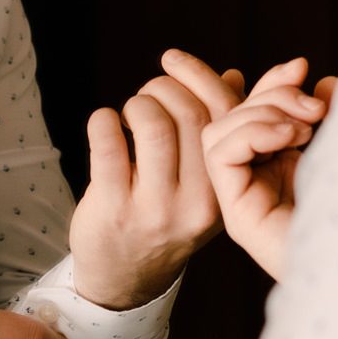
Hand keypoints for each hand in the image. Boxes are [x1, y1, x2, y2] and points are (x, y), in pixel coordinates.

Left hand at [67, 49, 246, 309]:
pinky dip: (103, 121)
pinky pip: (108, 144)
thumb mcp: (203, 181)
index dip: (200, 75)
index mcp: (224, 188)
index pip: (226, 115)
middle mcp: (197, 201)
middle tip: (148, 94)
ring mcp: (155, 208)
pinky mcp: (114, 209)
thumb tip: (234, 75)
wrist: (126, 278)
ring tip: (129, 112)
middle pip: (190, 113)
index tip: (173, 60)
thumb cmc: (165, 214)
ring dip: (136, 103)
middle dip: (163, 88)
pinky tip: (104, 124)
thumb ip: (220, 128)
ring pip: (154, 124)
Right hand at [165, 55, 334, 280]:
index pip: (252, 113)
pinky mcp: (239, 214)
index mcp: (281, 168)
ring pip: (219, 130)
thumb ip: (330, 112)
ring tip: (306, 128)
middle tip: (316, 108)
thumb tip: (318, 79)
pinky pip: (219, 154)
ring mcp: (244, 201)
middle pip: (233, 116)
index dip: (271, 82)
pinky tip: (290, 139)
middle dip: (272, 94)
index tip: (302, 66)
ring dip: (261, 114)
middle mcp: (257, 184)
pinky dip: (251, 133)